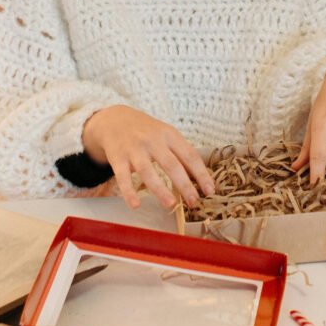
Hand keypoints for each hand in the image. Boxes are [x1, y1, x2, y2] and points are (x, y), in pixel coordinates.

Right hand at [82, 105, 214, 209]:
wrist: (115, 119)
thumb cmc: (147, 132)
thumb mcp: (166, 134)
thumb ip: (180, 153)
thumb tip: (199, 179)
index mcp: (170, 135)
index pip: (190, 155)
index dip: (201, 174)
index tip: (210, 191)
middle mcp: (153, 141)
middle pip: (172, 164)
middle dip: (185, 185)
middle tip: (194, 202)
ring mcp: (134, 149)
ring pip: (148, 171)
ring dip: (160, 190)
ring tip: (171, 205)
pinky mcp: (117, 158)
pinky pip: (123, 177)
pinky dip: (129, 192)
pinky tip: (136, 205)